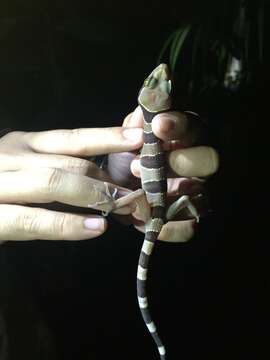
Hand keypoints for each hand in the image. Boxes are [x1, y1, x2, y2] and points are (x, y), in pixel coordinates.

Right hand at [0, 127, 142, 241]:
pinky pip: (33, 220)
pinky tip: (96, 228)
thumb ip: (58, 168)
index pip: (72, 138)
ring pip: (55, 183)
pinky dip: (67, 224)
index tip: (139, 138)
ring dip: (96, 196)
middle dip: (110, 179)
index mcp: (22, 144)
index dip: (107, 137)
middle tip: (142, 192)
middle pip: (70, 163)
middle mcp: (10, 157)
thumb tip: (104, 178)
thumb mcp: (25, 169)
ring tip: (125, 208)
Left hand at [108, 106, 218, 241]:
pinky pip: (190, 227)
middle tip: (140, 166)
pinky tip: (145, 219)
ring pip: (203, 195)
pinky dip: (169, 227)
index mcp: (186, 137)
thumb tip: (147, 103)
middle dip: (178, 162)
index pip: (193, 127)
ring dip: (170, 195)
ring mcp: (199, 192)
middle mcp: (199, 163)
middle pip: (209, 161)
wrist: (118, 185)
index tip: (159, 125)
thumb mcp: (127, 135)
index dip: (178, 126)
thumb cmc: (127, 154)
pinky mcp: (190, 218)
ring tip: (139, 192)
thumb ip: (137, 122)